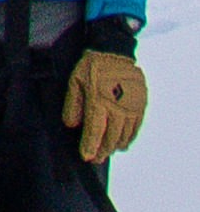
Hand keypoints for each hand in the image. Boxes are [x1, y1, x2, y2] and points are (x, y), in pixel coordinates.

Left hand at [62, 45, 148, 163]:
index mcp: (99, 101)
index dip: (90, 146)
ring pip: (124, 135)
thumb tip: (71, 125)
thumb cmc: (92, 67)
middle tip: (95, 159)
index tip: (86, 157)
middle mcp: (118, 107)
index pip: (94, 131)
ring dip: (114, 146)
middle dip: (102, 151)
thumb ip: (73, 104)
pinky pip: (135, 128)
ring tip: (106, 152)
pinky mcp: (140, 106)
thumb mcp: (75, 81)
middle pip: (110, 137)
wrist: (116, 52)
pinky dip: (128, 138)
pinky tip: (122, 144)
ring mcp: (131, 108)